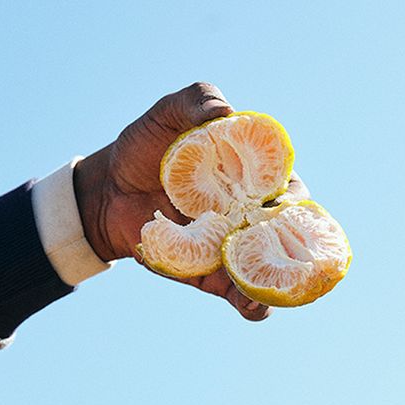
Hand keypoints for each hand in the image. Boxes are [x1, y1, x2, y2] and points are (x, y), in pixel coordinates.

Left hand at [74, 82, 305, 321]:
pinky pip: (240, 295)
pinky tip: (252, 304)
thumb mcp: (167, 114)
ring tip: (274, 284)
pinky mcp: (210, 275)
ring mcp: (231, 246)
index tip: (288, 199)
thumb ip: (197, 100)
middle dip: (297, 242)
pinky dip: (252, 304)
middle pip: (287, 232)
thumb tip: (225, 114)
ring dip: (283, 280)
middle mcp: (248, 213)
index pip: (287, 185)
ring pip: (271, 268)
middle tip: (285, 245)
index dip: (295, 194)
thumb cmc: (144, 147)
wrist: (107, 190)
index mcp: (250, 175)